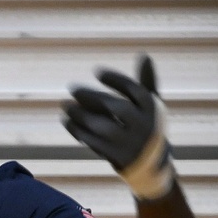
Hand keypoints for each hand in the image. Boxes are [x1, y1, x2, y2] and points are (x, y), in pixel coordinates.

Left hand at [61, 55, 174, 201]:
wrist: (152, 163)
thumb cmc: (147, 124)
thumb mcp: (150, 104)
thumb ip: (145, 80)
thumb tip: (143, 54)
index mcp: (152, 108)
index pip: (135, 90)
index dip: (116, 80)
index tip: (97, 72)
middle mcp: (144, 125)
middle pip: (118, 108)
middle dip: (94, 97)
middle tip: (72, 88)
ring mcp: (131, 143)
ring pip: (105, 128)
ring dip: (83, 116)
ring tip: (65, 106)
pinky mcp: (118, 157)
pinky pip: (96, 144)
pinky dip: (80, 132)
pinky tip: (67, 121)